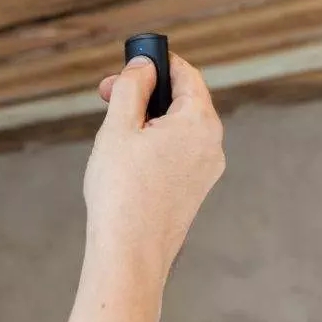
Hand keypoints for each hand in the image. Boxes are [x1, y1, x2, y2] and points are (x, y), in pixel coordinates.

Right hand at [84, 53, 224, 282]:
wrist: (129, 257)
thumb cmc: (122, 192)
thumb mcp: (119, 126)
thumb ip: (133, 86)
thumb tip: (144, 66)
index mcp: (201, 122)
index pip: (186, 74)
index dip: (156, 63)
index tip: (128, 65)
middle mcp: (212, 144)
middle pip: (182, 99)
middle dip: (146, 91)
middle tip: (109, 94)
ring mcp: (207, 170)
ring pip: (179, 126)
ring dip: (147, 117)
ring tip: (113, 128)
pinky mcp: (195, 190)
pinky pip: (179, 151)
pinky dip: (155, 142)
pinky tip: (127, 156)